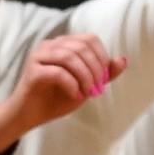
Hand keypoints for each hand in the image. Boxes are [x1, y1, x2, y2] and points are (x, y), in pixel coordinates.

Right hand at [0, 35, 128, 150]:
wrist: (29, 116)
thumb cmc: (56, 99)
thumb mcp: (86, 86)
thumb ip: (104, 74)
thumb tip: (124, 60)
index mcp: (63, 45)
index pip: (90, 39)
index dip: (102, 57)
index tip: (104, 79)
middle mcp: (50, 45)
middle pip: (81, 46)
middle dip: (95, 69)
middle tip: (97, 88)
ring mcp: (39, 56)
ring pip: (69, 56)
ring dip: (85, 77)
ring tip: (87, 93)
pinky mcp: (33, 71)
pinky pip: (58, 72)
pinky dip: (71, 84)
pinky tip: (74, 95)